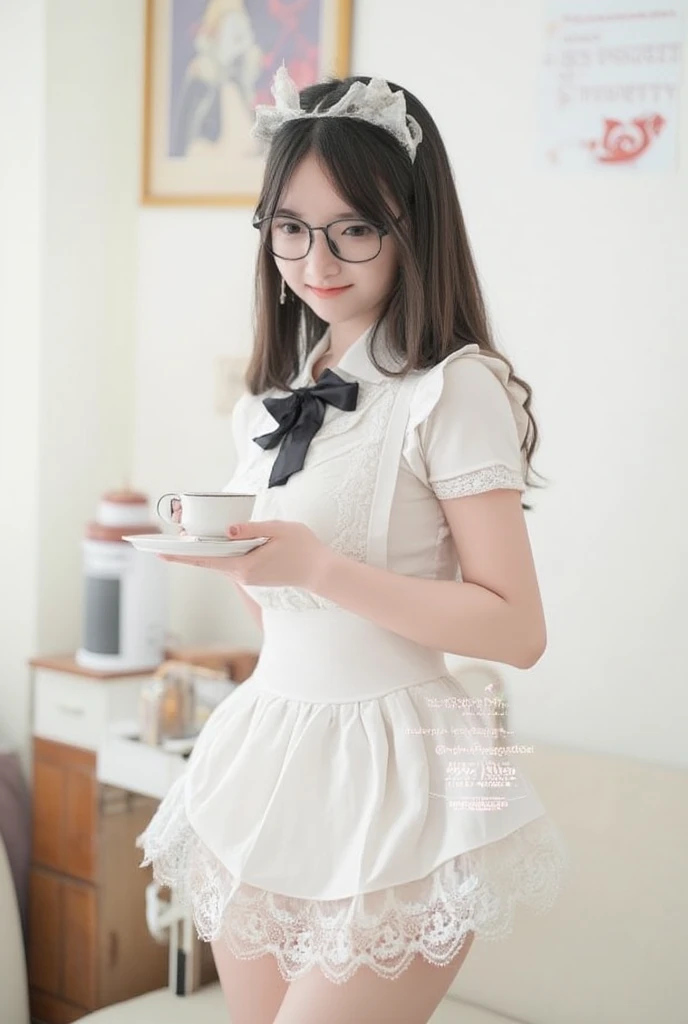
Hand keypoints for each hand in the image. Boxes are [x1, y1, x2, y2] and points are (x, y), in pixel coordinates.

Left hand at [158, 520, 330, 590]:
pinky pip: (230, 563)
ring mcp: (248, 577)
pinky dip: (219, 553)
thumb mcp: (278, 530)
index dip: (181, 554)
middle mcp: (242, 575)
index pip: (206, 559)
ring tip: (185, 537)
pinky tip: (213, 543)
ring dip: (203, 551)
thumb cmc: (304, 548)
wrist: (322, 572)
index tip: (160, 552)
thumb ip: (251, 529)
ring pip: (218, 562)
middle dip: (186, 551)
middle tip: (164, 541)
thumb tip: (226, 529)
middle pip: (207, 561)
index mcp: (244, 566)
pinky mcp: (254, 575)